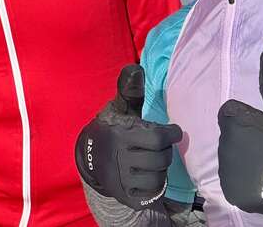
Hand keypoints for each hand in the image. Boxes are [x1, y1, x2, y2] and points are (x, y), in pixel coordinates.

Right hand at [75, 64, 182, 210]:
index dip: (171, 134)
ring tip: (151, 160)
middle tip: (157, 146)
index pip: (158, 137)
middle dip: (163, 151)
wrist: (89, 158)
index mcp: (118, 134)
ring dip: (160, 168)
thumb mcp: (119, 108)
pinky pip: (153, 193)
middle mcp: (118, 158)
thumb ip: (130, 90)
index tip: (173, 132)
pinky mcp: (125, 195)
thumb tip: (136, 67)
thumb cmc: (112, 128)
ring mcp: (121, 179)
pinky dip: (155, 184)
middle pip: (162, 158)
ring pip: (159, 176)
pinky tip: (147, 175)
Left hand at [218, 48, 262, 225]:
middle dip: (247, 140)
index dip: (251, 121)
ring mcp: (226, 170)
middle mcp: (222, 143)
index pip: (232, 113)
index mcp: (231, 118)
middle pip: (231, 137)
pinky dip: (248, 183)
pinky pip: (235, 182)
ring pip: (232, 159)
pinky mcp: (233, 192)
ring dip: (246, 161)